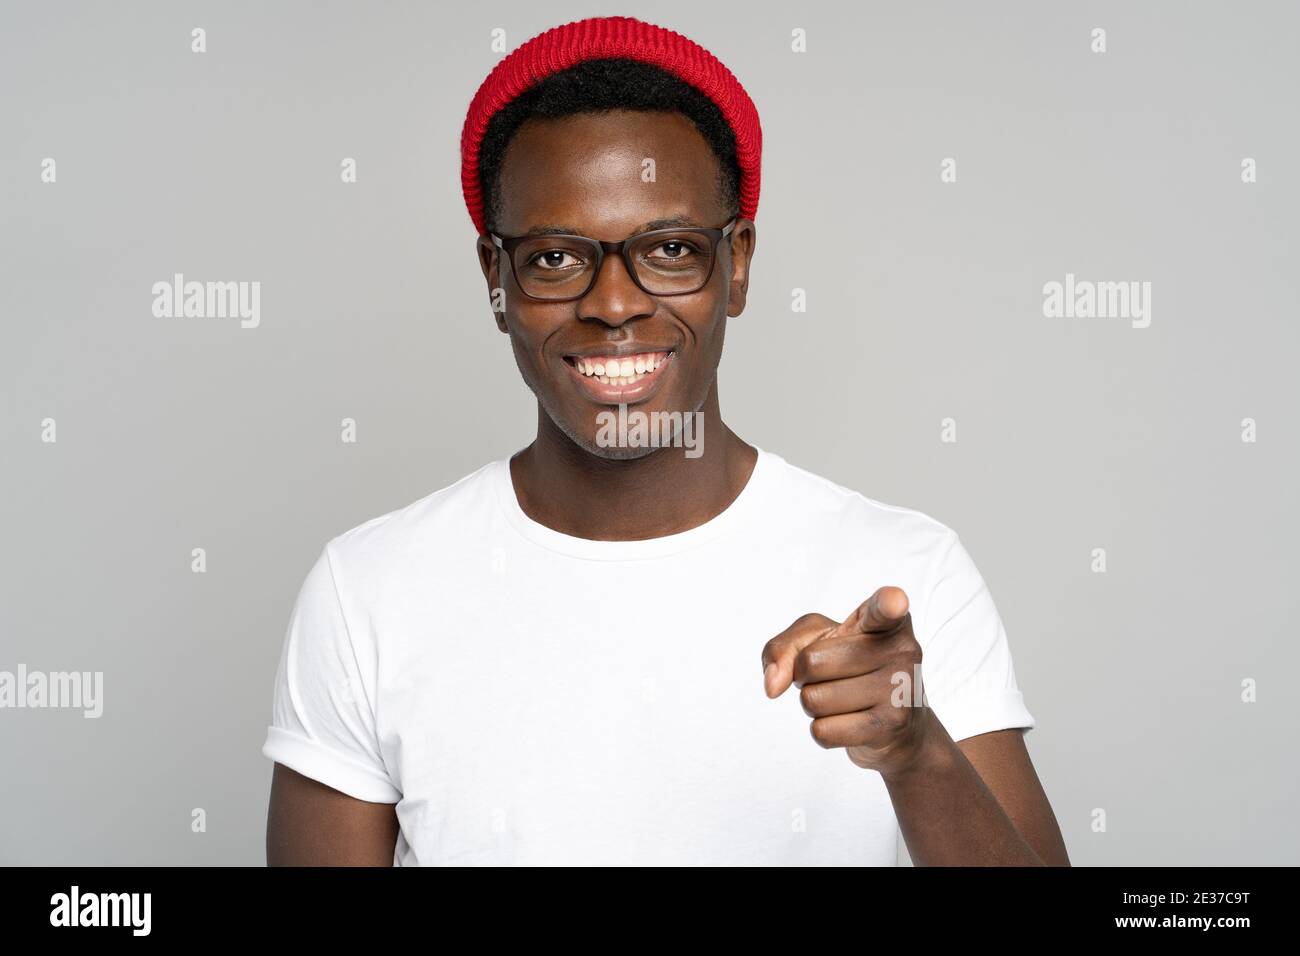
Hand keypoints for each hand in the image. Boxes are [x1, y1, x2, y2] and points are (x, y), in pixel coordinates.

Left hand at [760, 586, 932, 776]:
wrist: (896, 726)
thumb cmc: (851, 669)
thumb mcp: (815, 641)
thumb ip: (784, 648)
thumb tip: (772, 686)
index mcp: (886, 622)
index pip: (884, 609)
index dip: (888, 603)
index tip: (895, 601)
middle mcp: (901, 651)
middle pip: (810, 662)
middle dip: (807, 676)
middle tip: (836, 677)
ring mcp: (900, 690)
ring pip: (813, 700)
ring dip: (815, 704)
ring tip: (845, 699)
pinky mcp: (890, 727)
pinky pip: (822, 731)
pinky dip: (823, 730)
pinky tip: (849, 722)